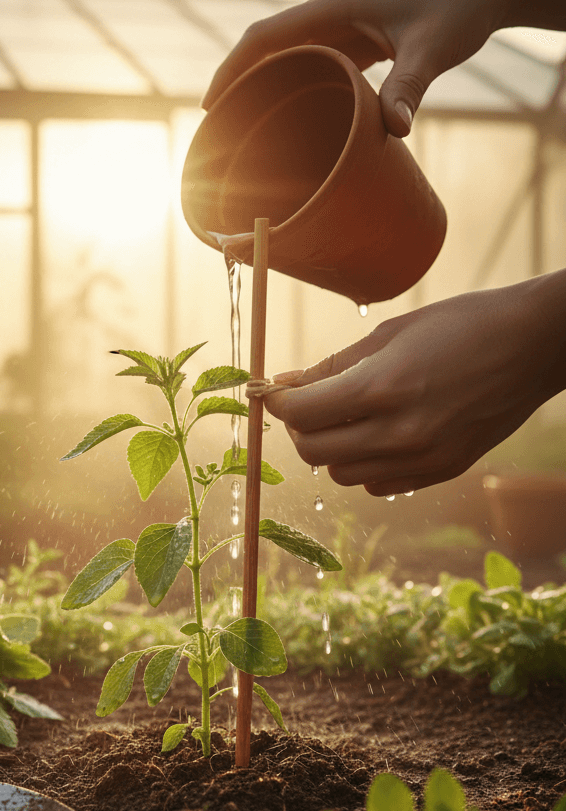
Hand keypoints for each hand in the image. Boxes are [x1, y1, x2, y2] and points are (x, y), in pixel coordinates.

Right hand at [203, 0, 528, 136]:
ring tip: (244, 130)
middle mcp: (329, 15)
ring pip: (286, 56)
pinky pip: (310, 62)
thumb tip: (394, 132)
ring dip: (261, 87)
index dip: (231, 70)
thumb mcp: (433, 47)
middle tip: (218, 129)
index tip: (209, 106)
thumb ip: (409, 86)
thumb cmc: (462, 3)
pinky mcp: (356, 38)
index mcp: (333, 9)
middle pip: (265, 48)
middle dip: (236, 84)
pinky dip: (290, 87)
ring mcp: (341, 26)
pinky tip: (288, 117)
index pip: (264, 38)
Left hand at [260, 274, 565, 495]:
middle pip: (312, 452)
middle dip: (299, 428)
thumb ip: (332, 366)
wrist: (536, 345)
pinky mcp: (441, 471)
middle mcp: (400, 432)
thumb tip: (285, 385)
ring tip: (348, 417)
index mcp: (382, 388)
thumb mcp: (390, 334)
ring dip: (331, 449)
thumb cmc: (463, 325)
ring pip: (340, 475)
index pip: (300, 413)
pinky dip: (364, 465)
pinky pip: (375, 484)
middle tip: (309, 405)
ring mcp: (423, 458)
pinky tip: (379, 435)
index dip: (279, 401)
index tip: (274, 391)